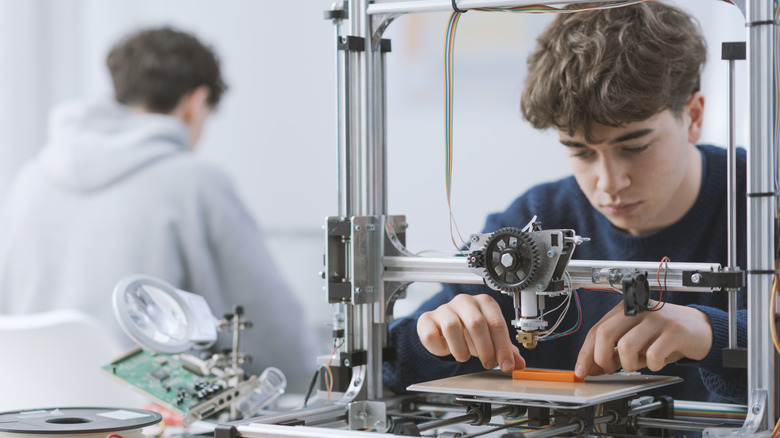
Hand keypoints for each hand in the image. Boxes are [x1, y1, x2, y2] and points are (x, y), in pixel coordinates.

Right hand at [417, 294, 525, 372]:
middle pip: (476, 323)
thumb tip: (519, 364)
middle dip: (485, 349)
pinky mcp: (427, 319)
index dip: (503, 347)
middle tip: (488, 363)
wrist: (444, 327)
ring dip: (461, 349)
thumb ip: (505, 350)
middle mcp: (464, 301)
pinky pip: (431, 334)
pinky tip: (445, 349)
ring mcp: (444, 309)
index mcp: (484, 302)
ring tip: (464, 357)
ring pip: (452, 327)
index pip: (496, 323)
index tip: (506, 365)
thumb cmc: (469, 330)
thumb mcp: (491, 339)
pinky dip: (440, 347)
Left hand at [574, 302, 712, 377]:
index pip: (596, 330)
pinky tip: (658, 361)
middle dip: (602, 359)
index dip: (586, 353)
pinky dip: (653, 365)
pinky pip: (653, 354)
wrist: (701, 330)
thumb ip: (613, 352)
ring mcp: (656, 318)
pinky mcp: (675, 330)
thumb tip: (590, 368)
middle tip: (611, 370)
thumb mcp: (636, 342)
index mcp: (624, 310)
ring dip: (629, 364)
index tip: (582, 371)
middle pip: (605, 333)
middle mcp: (638, 310)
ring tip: (639, 364)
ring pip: (626, 346)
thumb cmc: (665, 336)